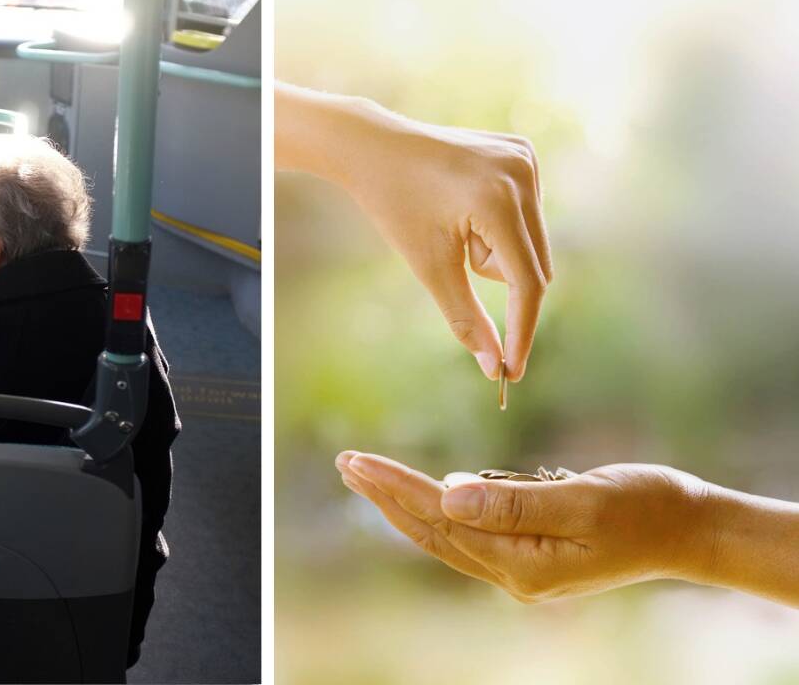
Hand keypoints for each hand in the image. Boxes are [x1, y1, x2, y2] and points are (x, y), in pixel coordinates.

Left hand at [335, 451, 715, 602]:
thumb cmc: (644, 508)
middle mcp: (513, 573)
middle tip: (345, 463)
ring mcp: (521, 568)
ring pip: (447, 534)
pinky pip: (470, 533)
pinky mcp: (530, 554)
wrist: (688, 530)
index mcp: (522, 563)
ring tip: (368, 474)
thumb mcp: (583, 500)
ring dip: (405, 503)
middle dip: (385, 496)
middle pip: (432, 531)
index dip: (394, 487)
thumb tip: (446, 493)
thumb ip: (514, 501)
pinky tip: (423, 493)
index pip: (440, 518)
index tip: (356, 461)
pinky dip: (439, 510)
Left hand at [345, 119, 550, 380]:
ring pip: (530, 243)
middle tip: (452, 246)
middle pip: (531, 265)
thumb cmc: (396, 207)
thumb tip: (494, 367)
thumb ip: (466, 319)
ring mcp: (526, 159)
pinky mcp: (523, 153)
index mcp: (499, 201)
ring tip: (454, 221)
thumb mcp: (430, 267)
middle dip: (492, 272)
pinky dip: (500, 224)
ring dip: (495, 249)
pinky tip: (466, 202)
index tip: (513, 370)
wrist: (375, 148)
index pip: (527, 284)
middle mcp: (522, 174)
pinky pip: (526, 214)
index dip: (520, 331)